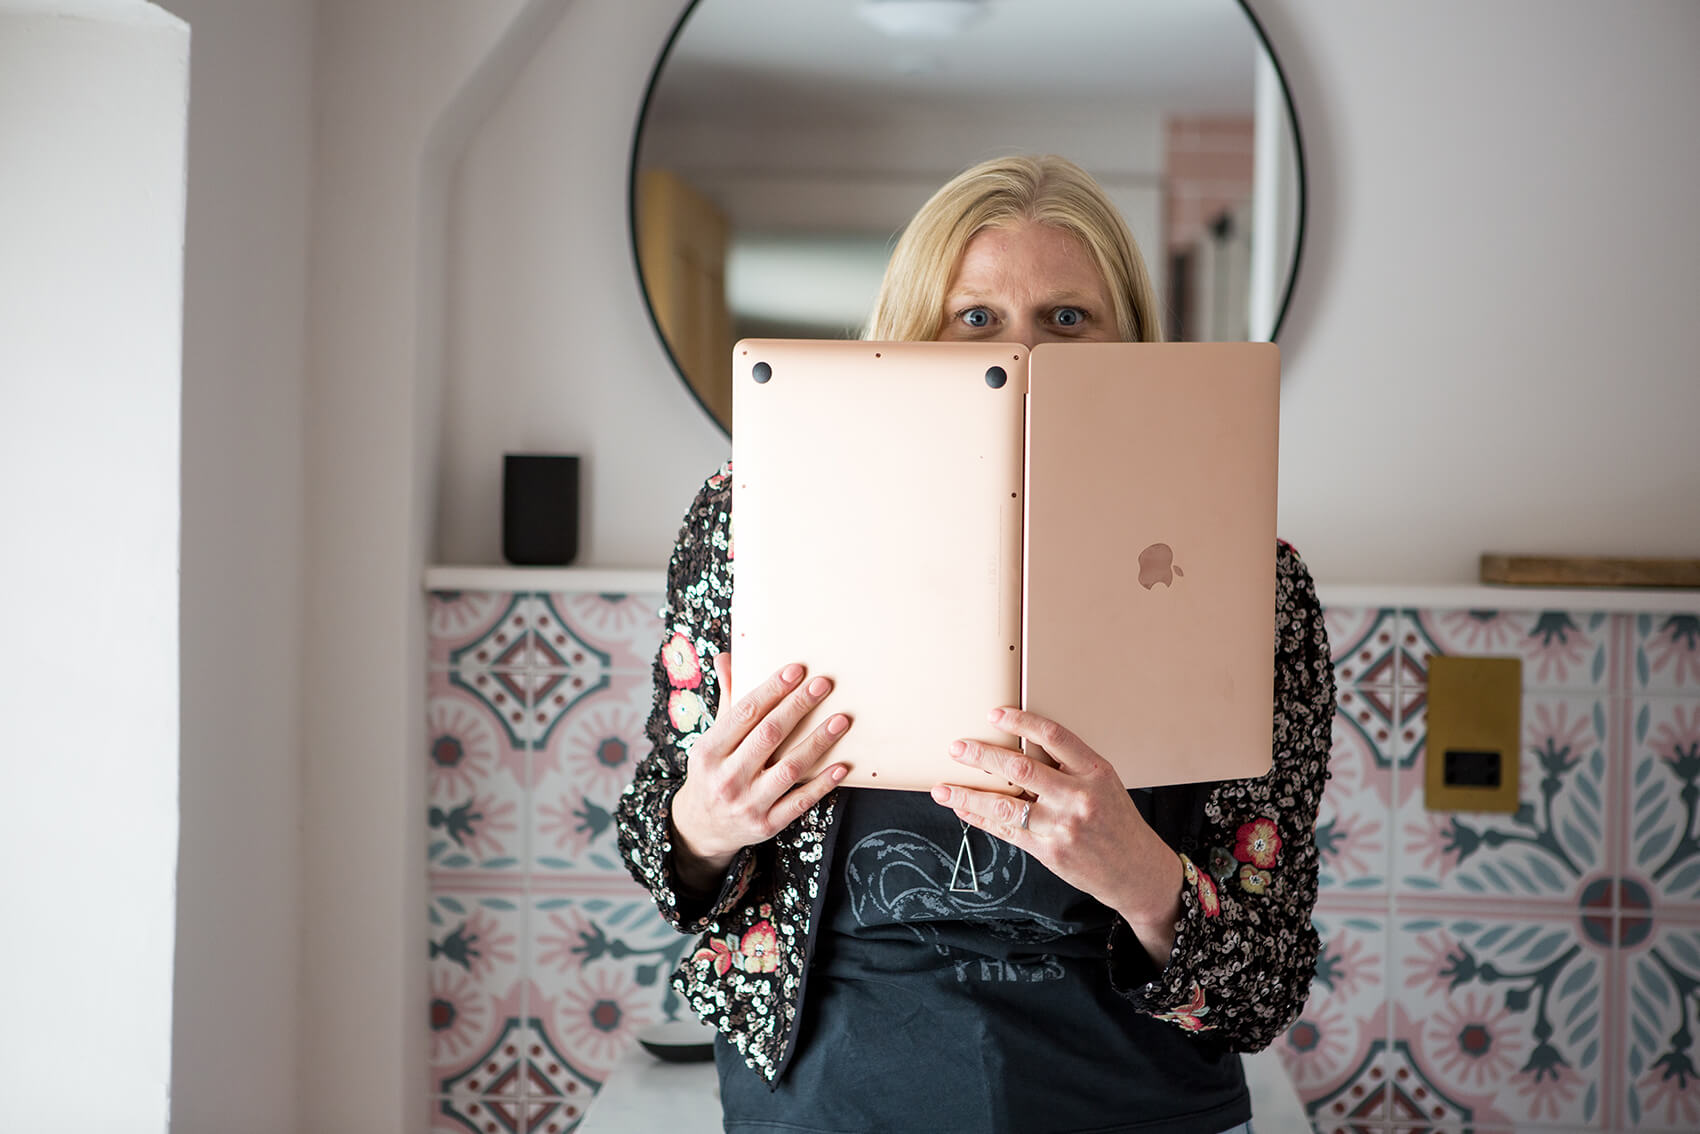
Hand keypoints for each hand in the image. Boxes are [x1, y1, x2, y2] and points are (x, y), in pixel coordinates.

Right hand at [669, 653, 850, 892]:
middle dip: (798, 707)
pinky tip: (841, 765)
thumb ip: (727, 701)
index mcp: (708, 751)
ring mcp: (747, 804)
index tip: (797, 670)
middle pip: (768, 735)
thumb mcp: (711, 740)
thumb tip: (727, 657)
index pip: (744, 713)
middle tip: (823, 685)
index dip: (772, 689)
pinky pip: (800, 802)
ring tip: (841, 720)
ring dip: (817, 742)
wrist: (701, 828)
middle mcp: (726, 778)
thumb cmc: (713, 773)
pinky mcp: (766, 825)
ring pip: (789, 769)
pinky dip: (821, 784)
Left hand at [932, 707, 1183, 963]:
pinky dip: (980, 819)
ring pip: (1005, 805)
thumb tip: (1019, 745)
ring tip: (943, 788)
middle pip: (1021, 768)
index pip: (1053, 737)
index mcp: (1095, 771)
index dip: (1021, 722)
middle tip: (957, 748)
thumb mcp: (1103, 783)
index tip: (994, 714)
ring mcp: (1063, 827)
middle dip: (982, 756)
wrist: (1135, 870)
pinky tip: (963, 809)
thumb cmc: (1116, 820)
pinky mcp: (1050, 852)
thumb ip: (1068, 766)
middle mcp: (1078, 797)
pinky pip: (1007, 831)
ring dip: (969, 795)